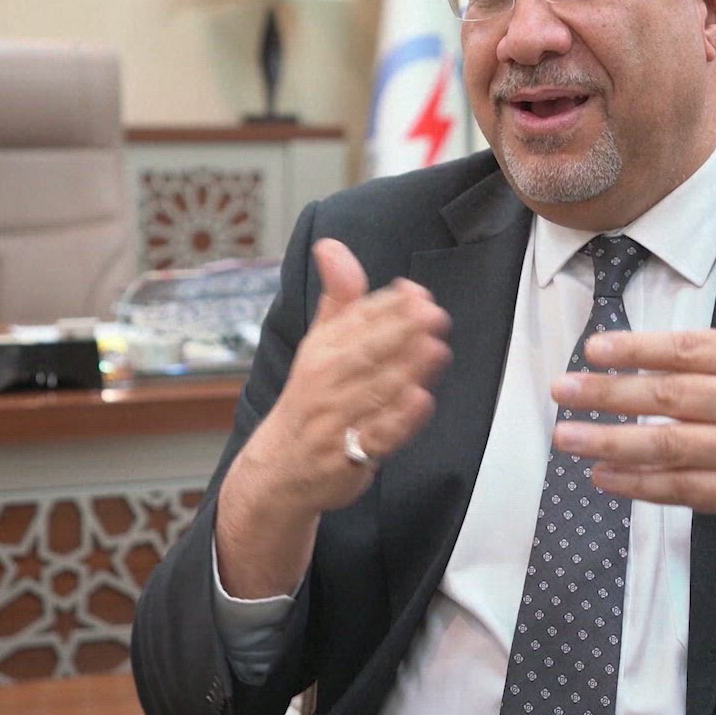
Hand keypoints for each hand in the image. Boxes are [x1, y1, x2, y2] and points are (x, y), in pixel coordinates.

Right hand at [215, 239, 451, 598]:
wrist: (281, 469)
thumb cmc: (311, 400)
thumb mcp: (319, 345)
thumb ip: (338, 297)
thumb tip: (331, 245)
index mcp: (321, 351)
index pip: (354, 323)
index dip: (387, 306)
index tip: (416, 292)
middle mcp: (325, 383)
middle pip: (364, 354)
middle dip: (399, 332)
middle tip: (433, 315)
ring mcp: (336, 421)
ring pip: (373, 392)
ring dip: (404, 370)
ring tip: (435, 349)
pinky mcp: (348, 455)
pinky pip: (375, 436)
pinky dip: (397, 420)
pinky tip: (420, 401)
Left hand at [549, 248, 715, 584]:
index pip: (693, 350)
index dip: (639, 348)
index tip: (594, 349)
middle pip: (672, 396)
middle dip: (610, 393)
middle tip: (561, 390)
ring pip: (670, 445)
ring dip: (611, 440)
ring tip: (566, 436)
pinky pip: (680, 487)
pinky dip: (637, 483)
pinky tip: (601, 475)